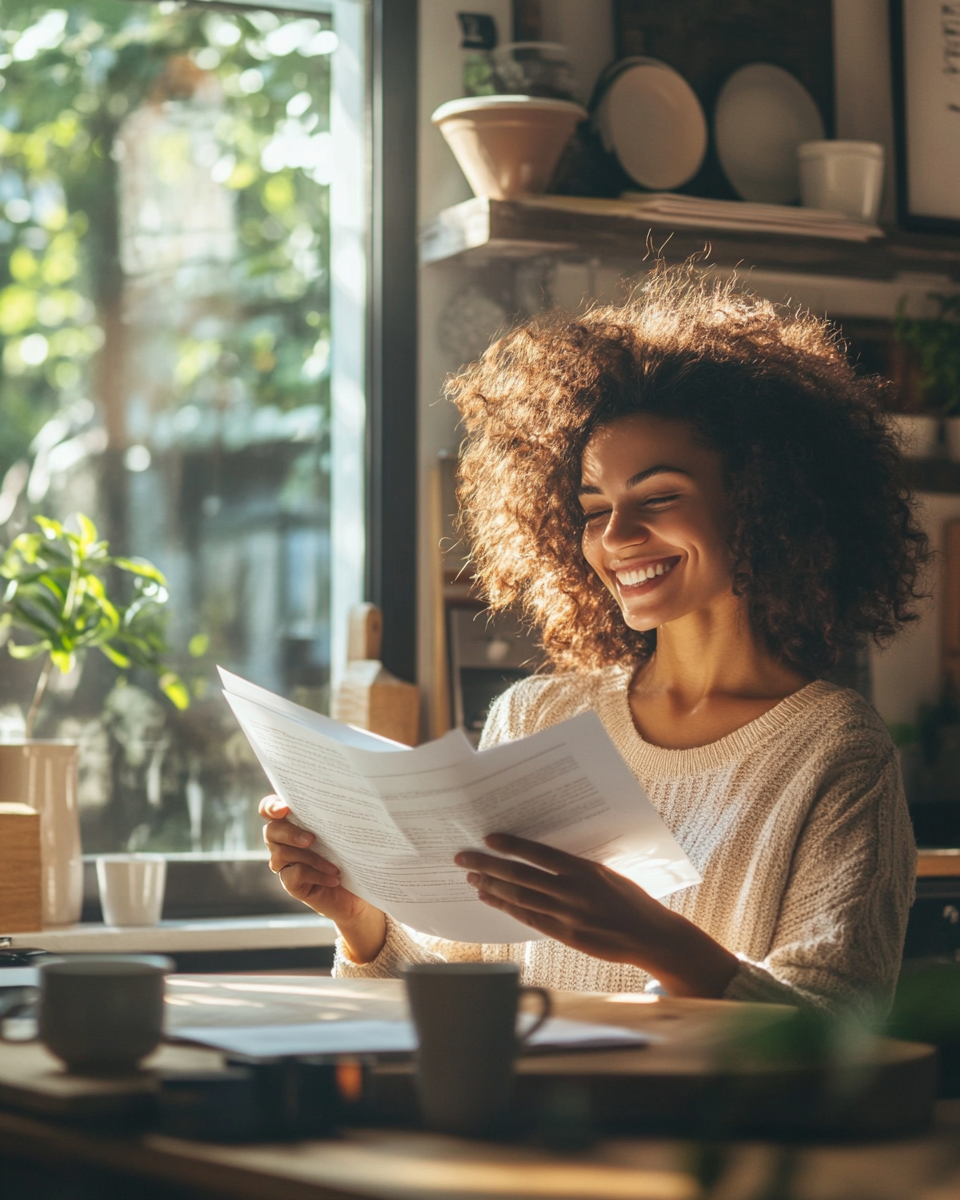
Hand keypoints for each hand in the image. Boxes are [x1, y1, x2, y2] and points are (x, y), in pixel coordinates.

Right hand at [259, 795, 385, 962]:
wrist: (358, 891)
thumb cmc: (351, 854)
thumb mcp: (344, 833)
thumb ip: (334, 818)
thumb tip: (342, 804)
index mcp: (293, 821)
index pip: (268, 809)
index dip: (271, 807)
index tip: (284, 809)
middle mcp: (282, 841)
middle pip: (271, 831)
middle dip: (290, 833)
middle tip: (311, 839)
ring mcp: (284, 863)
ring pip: (282, 854)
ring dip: (312, 858)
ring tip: (335, 866)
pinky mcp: (290, 883)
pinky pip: (294, 875)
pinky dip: (316, 875)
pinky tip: (334, 879)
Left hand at [454, 833, 737, 998]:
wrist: (652, 936)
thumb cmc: (632, 900)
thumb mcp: (607, 873)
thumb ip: (577, 866)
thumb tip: (545, 855)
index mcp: (585, 869)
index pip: (539, 853)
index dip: (512, 845)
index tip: (489, 838)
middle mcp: (573, 891)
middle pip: (521, 876)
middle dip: (489, 865)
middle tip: (464, 858)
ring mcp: (568, 915)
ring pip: (520, 898)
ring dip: (492, 887)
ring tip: (471, 878)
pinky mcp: (566, 936)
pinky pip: (529, 919)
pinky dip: (507, 908)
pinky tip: (490, 899)